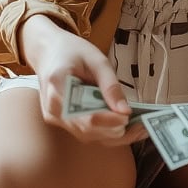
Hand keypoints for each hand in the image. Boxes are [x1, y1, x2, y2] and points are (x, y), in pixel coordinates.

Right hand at [20, 16, 145, 146]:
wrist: (47, 51)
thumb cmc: (70, 51)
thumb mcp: (96, 60)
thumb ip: (110, 85)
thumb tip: (125, 111)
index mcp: (58, 88)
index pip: (85, 116)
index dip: (109, 120)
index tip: (129, 116)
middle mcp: (52, 109)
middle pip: (87, 130)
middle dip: (115, 130)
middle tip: (141, 125)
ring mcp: (55, 118)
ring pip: (87, 136)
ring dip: (113, 134)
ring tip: (138, 128)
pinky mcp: (61, 122)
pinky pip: (84, 132)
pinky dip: (105, 132)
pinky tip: (124, 127)